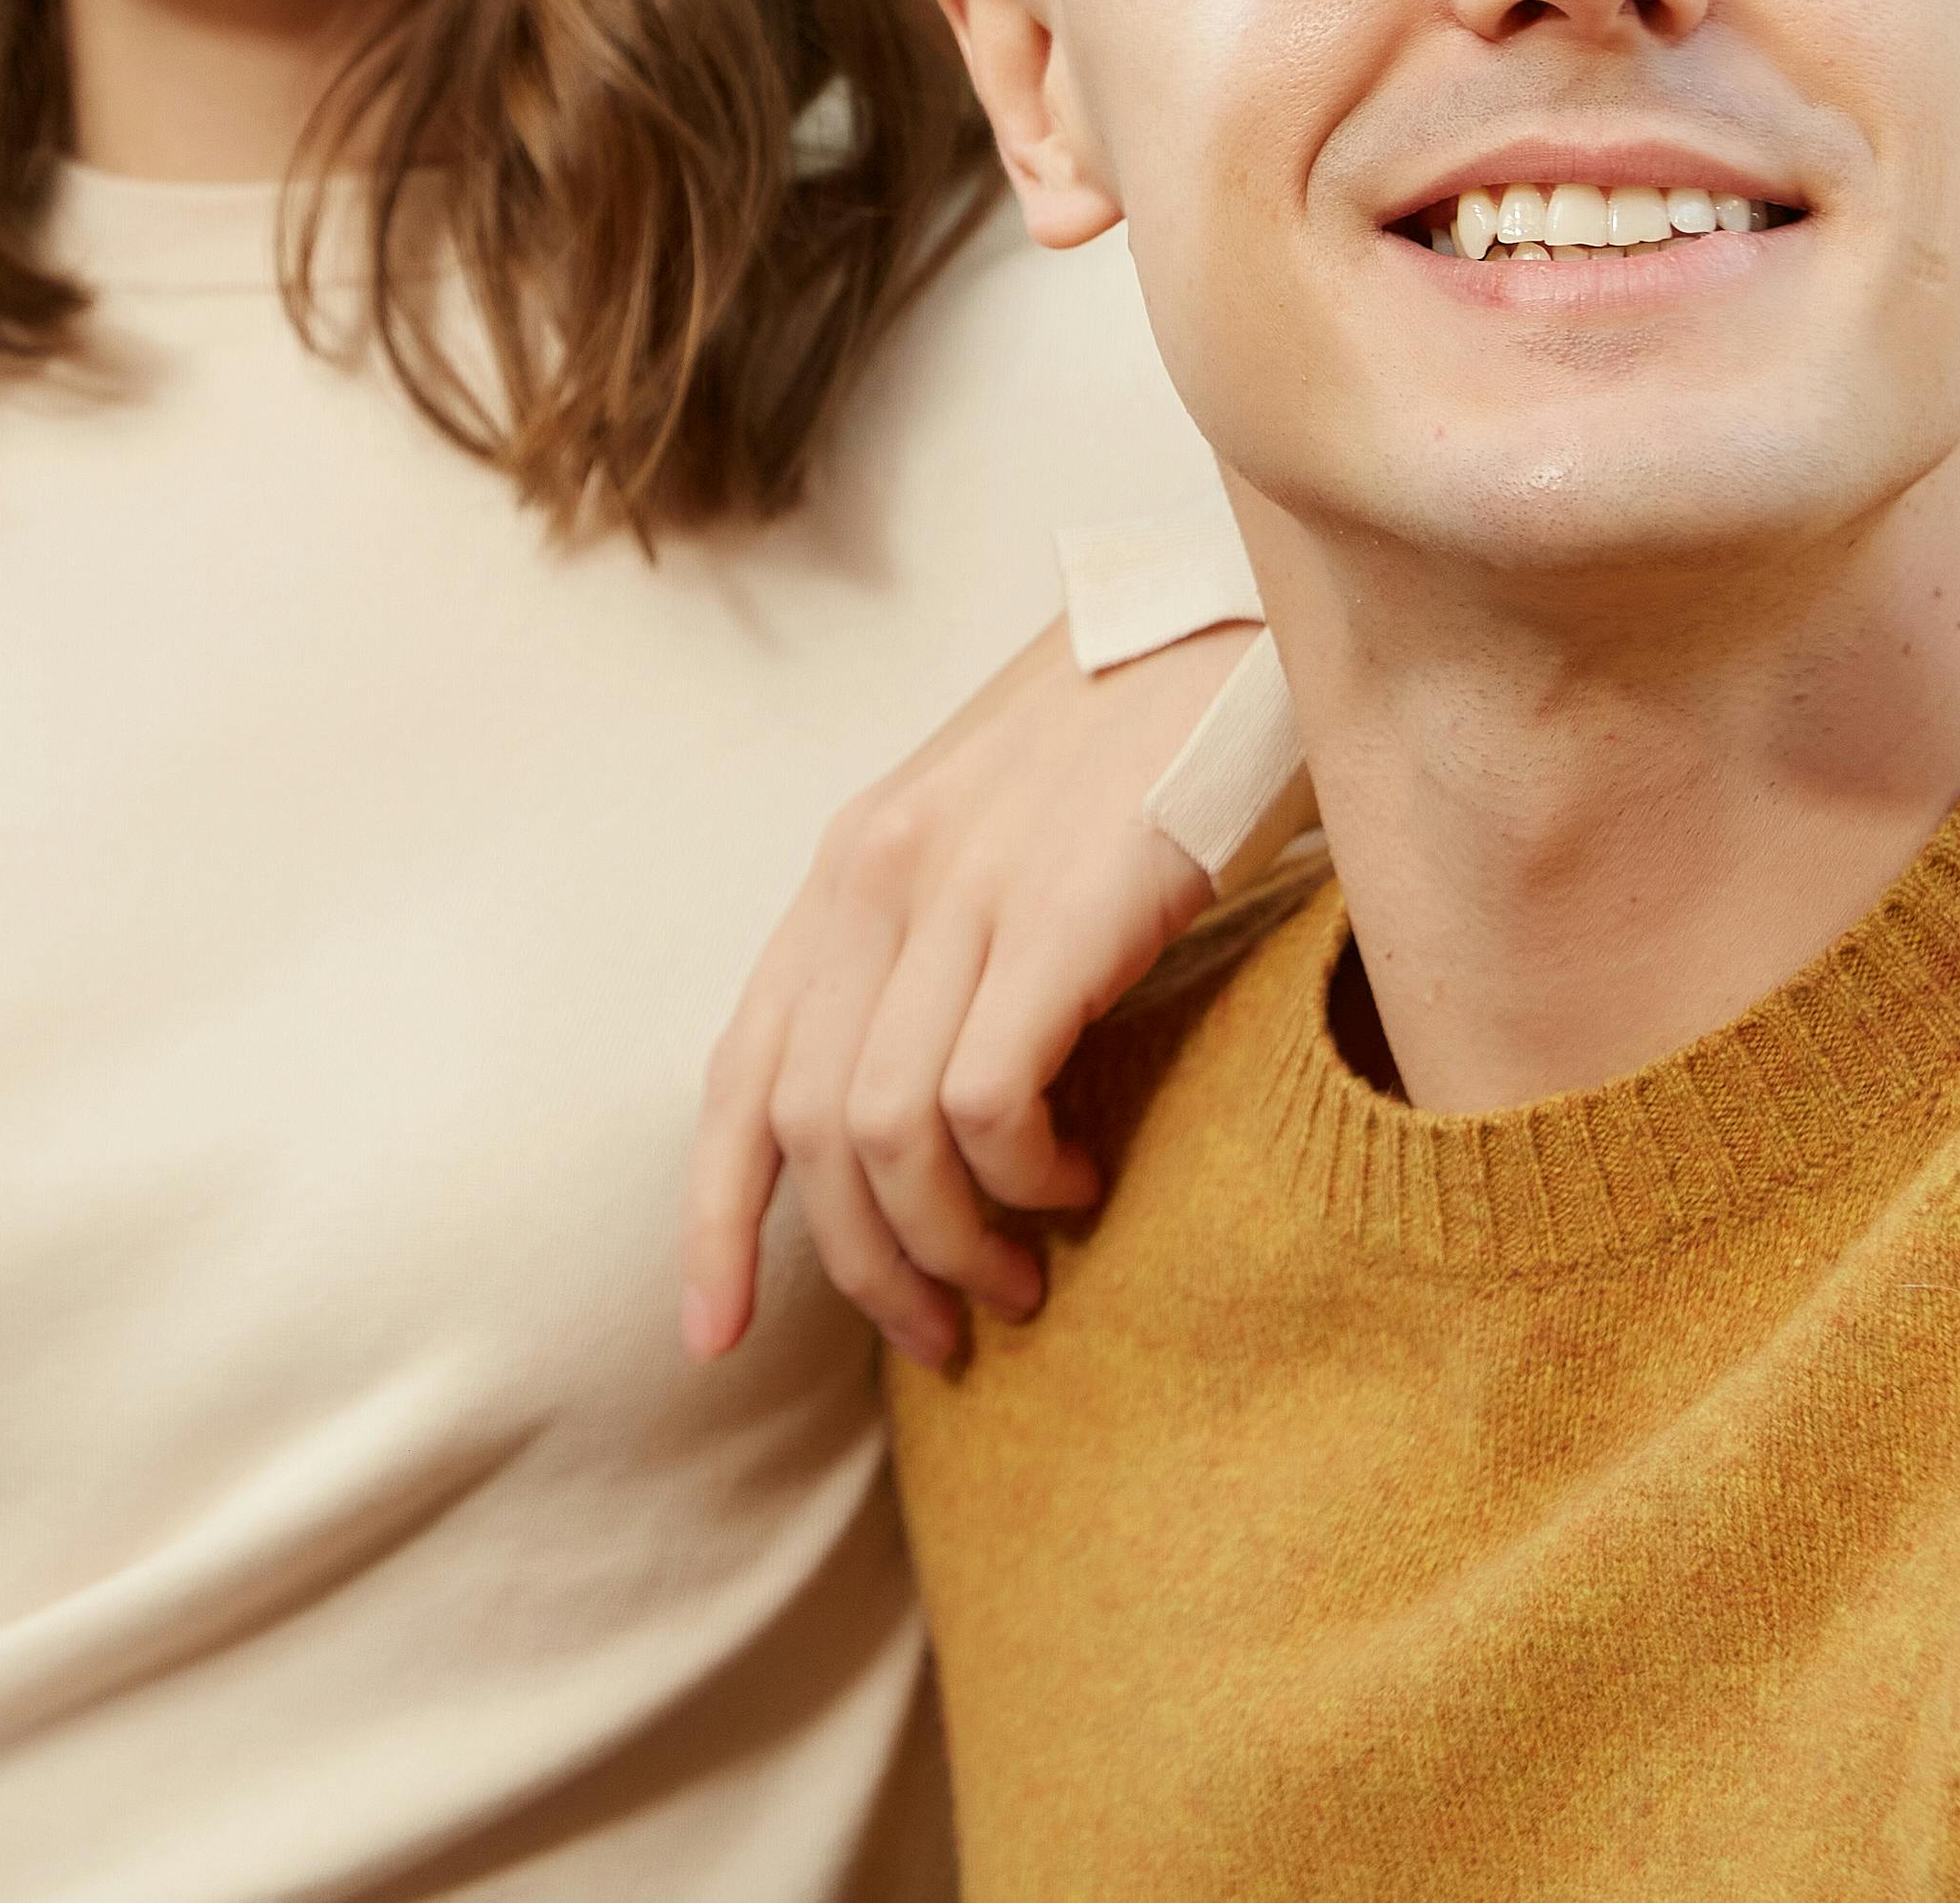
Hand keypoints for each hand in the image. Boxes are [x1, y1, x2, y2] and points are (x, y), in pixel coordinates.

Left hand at [680, 613, 1252, 1367]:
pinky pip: (986, 1096)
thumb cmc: (1137, 747)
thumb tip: (917, 1114)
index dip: (713, 1216)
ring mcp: (967, 889)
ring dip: (948, 1242)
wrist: (1246, 625)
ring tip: (1023, 1275)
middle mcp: (882, 875)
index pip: (741, 1070)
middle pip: (808, 1128)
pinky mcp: (1065, 909)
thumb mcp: (992, 832)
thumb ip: (935, 943)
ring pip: (887, 1131)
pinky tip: (1078, 1182)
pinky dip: (1021, 1172)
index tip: (714, 1333)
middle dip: (863, 1263)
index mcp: (851, 865)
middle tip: (941, 1330)